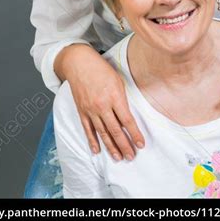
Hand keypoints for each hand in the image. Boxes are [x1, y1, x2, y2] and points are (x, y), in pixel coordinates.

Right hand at [63, 46, 144, 160]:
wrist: (79, 63)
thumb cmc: (101, 69)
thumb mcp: (117, 80)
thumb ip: (122, 99)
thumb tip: (126, 117)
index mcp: (114, 96)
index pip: (127, 121)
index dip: (135, 134)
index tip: (141, 144)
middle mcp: (102, 105)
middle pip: (115, 131)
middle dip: (125, 145)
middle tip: (131, 156)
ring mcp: (90, 110)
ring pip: (102, 133)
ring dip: (111, 147)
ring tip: (118, 158)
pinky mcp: (82, 111)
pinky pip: (87, 129)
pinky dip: (92, 141)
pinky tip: (97, 151)